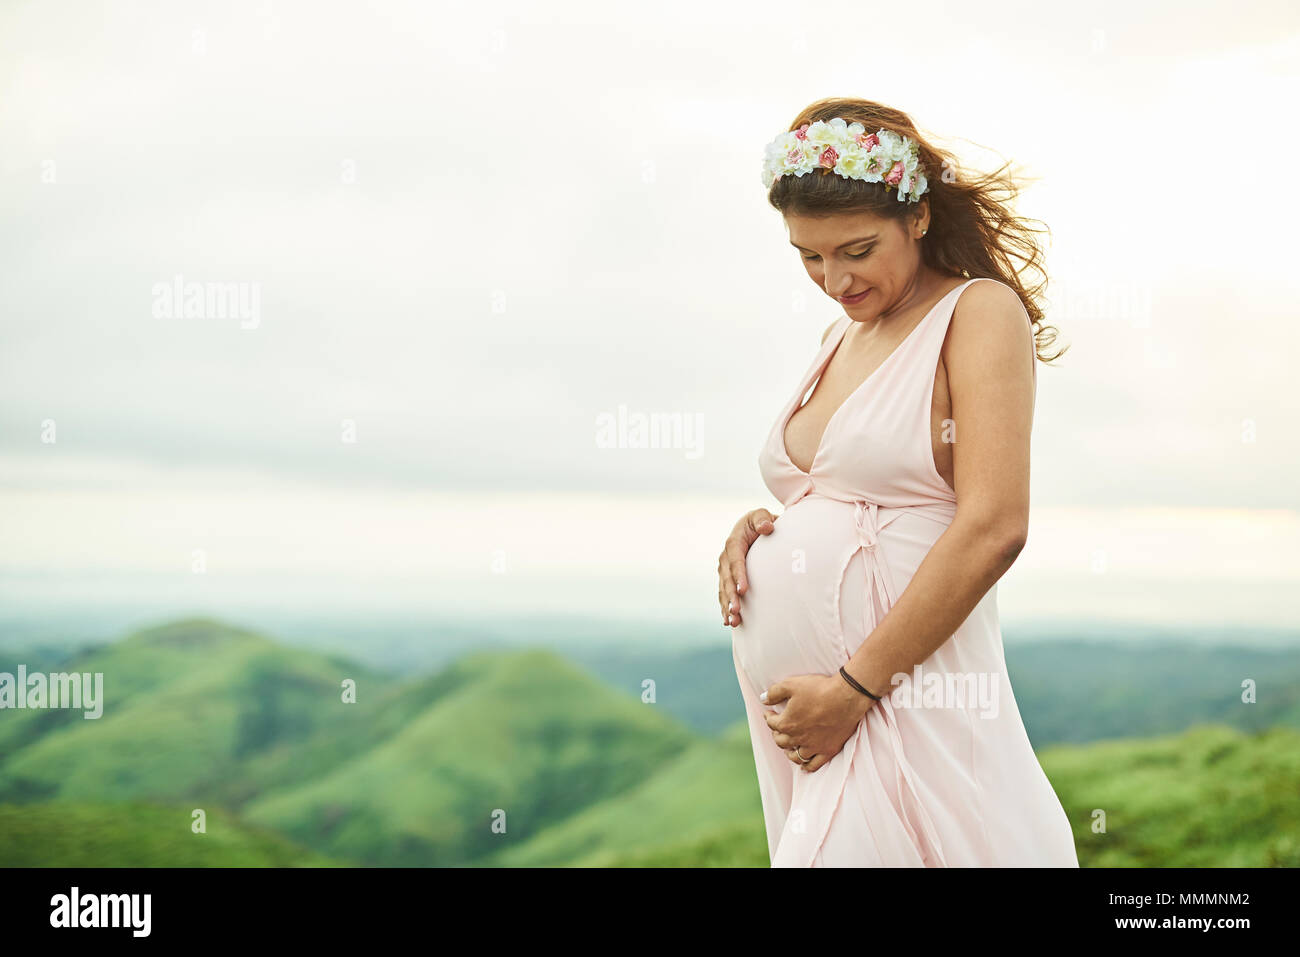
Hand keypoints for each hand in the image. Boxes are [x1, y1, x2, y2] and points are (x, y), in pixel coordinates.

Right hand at [717, 508, 777, 626]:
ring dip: (727, 606)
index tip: (744, 590)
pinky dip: (725, 607)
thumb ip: (763, 519)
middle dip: (731, 596)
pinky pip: (724, 594)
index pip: (736, 561)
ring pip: (724, 590)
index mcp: (733, 543)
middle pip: (727, 580)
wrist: (752, 529)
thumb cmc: (760, 522)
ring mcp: (724, 570)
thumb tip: (767, 527)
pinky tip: (728, 621)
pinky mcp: (727, 579)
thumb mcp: (761, 516)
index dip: (739, 576)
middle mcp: (725, 558)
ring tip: (733, 621)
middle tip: (736, 611)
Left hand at [762, 673, 875, 772]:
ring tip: (789, 747)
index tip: (769, 712)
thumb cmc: (819, 689)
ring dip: (789, 751)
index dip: (768, 717)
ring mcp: (814, 747)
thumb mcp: (792, 684)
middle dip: (776, 734)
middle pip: (781, 741)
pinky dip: (806, 766)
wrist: (847, 696)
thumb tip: (762, 699)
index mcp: (787, 723)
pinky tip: (803, 764)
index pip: (771, 723)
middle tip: (779, 728)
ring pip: (795, 756)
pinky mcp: (828, 750)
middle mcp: (798, 738)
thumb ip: (774, 692)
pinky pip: (814, 765)